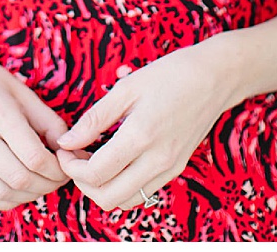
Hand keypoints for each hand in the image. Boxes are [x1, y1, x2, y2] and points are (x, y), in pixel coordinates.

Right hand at [0, 46, 72, 210]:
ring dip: (27, 195)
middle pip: (19, 178)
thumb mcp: (24, 94)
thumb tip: (72, 154)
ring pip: (1, 192)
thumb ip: (51, 124)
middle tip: (56, 177)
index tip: (65, 165)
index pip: (35, 157)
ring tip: (38, 182)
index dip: (58, 169)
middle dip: (47, 184)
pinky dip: (4, 200)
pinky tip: (15, 189)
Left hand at [54, 40, 234, 212]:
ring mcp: (170, 168)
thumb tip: (66, 142)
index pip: (96, 173)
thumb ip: (93, 120)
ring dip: (101, 188)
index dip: (71, 167)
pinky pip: (143, 192)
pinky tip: (112, 161)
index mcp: (140, 136)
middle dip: (82, 183)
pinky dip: (120, 186)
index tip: (63, 150)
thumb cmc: (167, 76)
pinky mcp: (176, 169)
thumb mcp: (124, 89)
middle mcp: (158, 160)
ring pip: (126, 200)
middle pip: (109, 197)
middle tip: (73, 158)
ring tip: (91, 160)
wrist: (213, 79)